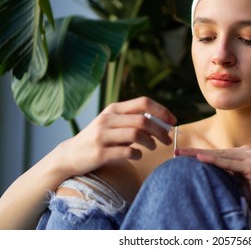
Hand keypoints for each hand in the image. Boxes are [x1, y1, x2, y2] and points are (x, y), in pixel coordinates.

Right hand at [56, 96, 175, 176]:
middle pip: (143, 120)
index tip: (173, 121)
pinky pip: (127, 151)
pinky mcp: (100, 152)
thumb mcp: (113, 123)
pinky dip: (138, 154)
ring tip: (153, 147)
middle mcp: (107, 119)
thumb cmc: (99, 139)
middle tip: (167, 140)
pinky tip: (139, 155)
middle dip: (160, 130)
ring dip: (150, 142)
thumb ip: (133, 121)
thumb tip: (162, 123)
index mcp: (113, 109)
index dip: (161, 111)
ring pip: (136, 134)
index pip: (143, 102)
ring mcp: (102, 135)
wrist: (70, 155)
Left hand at [175, 146, 250, 227]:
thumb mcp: (232, 182)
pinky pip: (228, 163)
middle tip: (177, 152)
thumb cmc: (250, 198)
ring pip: (220, 156)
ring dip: (200, 155)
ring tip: (183, 154)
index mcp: (241, 154)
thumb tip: (199, 168)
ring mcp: (250, 157)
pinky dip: (213, 161)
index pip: (215, 153)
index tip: (180, 154)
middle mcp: (246, 151)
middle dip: (194, 153)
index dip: (197, 153)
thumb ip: (221, 173)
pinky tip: (200, 158)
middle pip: (215, 153)